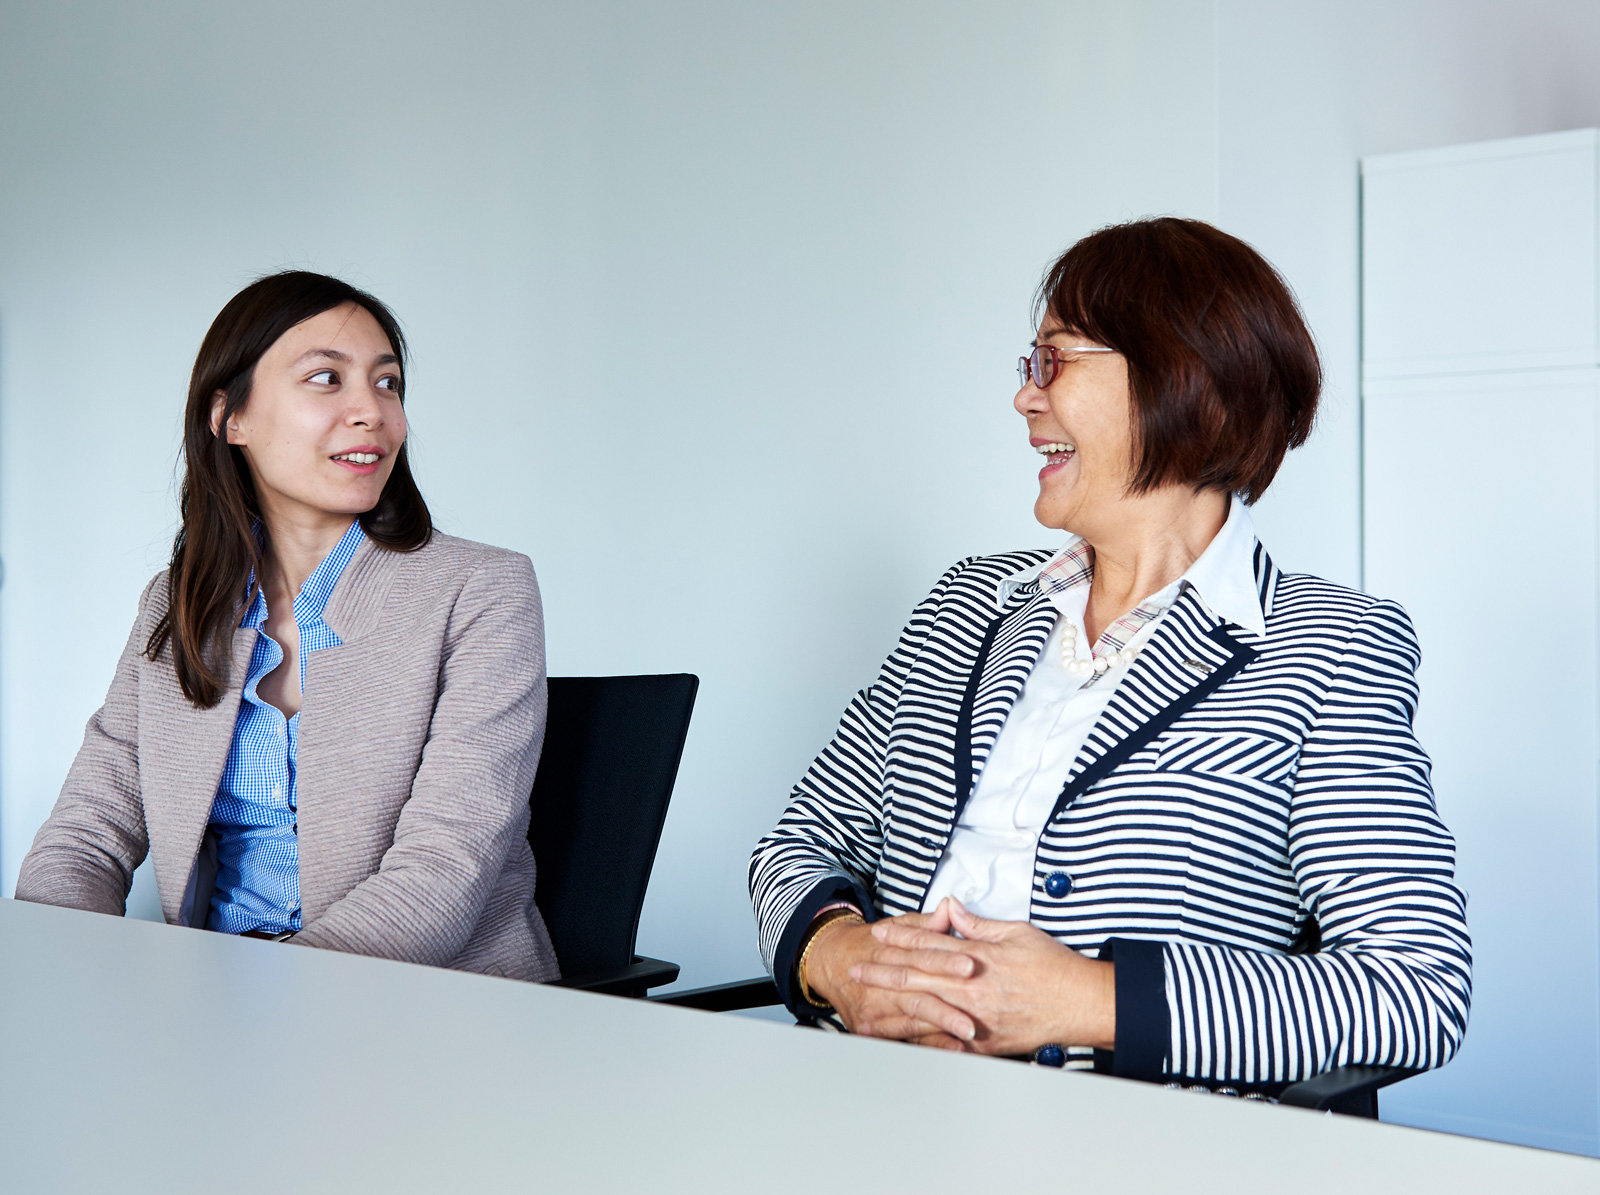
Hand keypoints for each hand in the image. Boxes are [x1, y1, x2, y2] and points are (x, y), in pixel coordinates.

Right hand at [803, 905, 977, 1049]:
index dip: (946, 960)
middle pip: (918, 994)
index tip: (970, 964)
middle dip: (947, 1006)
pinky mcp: (871, 1027)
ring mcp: (876, 1008)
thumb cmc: (869, 944)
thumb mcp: (895, 926)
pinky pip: (903, 1037)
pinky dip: (927, 1044)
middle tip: (973, 1015)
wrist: (828, 960)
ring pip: (911, 1018)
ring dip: (940, 1027)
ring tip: (967, 1034)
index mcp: (891, 953)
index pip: (922, 956)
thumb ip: (925, 923)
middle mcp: (882, 983)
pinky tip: (950, 1048)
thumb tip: (949, 909)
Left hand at [851, 897, 1115, 1055]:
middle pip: (918, 978)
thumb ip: (978, 923)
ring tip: (867, 1011)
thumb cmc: (1053, 966)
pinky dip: (923, 1042)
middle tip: (855, 971)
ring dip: (894, 1010)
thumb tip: (949, 908)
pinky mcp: (985, 1043)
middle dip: (883, 974)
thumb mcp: (1016, 932)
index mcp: (978, 958)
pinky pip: (947, 1042)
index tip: (878, 934)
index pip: (930, 944)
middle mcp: (972, 988)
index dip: (901, 938)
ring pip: (926, 1012)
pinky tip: (902, 1042)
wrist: (1082, 1003)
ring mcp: (976, 1018)